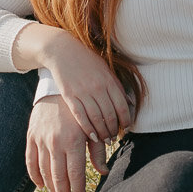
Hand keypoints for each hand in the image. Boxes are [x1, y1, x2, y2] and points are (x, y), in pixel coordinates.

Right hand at [13, 23, 130, 142]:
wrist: (62, 51)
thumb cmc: (87, 60)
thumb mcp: (105, 69)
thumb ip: (116, 86)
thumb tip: (130, 103)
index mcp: (109, 81)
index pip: (122, 106)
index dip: (126, 120)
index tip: (126, 128)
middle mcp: (98, 87)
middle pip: (109, 115)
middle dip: (113, 129)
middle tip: (114, 137)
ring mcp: (83, 92)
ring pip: (96, 118)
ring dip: (102, 132)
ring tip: (105, 140)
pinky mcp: (70, 96)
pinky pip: (80, 116)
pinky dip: (87, 128)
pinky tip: (92, 136)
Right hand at [26, 96, 107, 191]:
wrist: (57, 89)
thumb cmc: (80, 111)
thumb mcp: (92, 129)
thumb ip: (97, 151)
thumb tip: (104, 172)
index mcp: (73, 142)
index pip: (75, 175)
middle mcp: (55, 143)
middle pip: (59, 177)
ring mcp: (41, 140)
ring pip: (44, 172)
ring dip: (51, 189)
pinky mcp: (31, 137)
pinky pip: (30, 161)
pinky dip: (35, 176)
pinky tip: (41, 186)